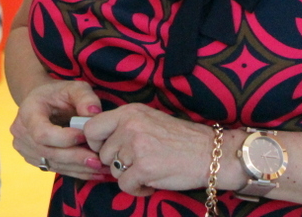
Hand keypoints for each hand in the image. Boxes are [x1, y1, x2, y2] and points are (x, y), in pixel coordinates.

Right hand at [9, 79, 107, 179]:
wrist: (42, 102)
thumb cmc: (59, 93)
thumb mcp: (73, 88)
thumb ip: (85, 97)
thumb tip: (94, 112)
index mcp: (27, 112)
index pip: (42, 133)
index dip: (64, 138)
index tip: (85, 136)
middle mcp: (22, 133)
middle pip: (49, 152)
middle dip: (76, 157)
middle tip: (99, 160)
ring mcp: (25, 148)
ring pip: (54, 164)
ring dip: (79, 168)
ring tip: (102, 168)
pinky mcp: (34, 159)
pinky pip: (55, 169)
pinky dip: (76, 171)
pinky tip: (94, 172)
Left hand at [82, 103, 220, 196]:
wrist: (210, 153)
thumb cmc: (181, 138)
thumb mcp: (149, 119)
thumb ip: (124, 126)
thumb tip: (98, 140)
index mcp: (129, 112)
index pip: (91, 128)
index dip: (94, 143)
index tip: (107, 150)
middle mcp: (129, 126)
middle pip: (102, 153)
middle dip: (115, 163)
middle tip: (135, 164)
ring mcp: (136, 147)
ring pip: (113, 170)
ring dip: (127, 176)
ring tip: (146, 172)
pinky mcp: (144, 168)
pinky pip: (125, 185)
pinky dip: (136, 189)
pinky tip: (150, 183)